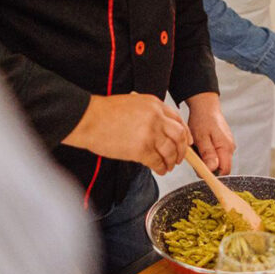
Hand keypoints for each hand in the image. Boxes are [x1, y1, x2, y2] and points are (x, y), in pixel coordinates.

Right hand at [63, 92, 190, 175]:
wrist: (88, 119)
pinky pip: (158, 162)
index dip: (184, 133)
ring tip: (168, 166)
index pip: (178, 120)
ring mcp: (150, 134)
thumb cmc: (103, 112)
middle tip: (179, 158)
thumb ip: (148, 114)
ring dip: (171, 161)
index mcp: (154, 104)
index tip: (186, 142)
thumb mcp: (132, 103)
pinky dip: (161, 168)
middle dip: (181, 150)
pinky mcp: (141, 149)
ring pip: (171, 151)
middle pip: (179, 136)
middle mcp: (156, 118)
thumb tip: (158, 130)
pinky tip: (159, 170)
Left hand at [184, 92, 234, 174]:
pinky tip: (201, 146)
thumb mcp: (201, 137)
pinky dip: (207, 154)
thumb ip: (208, 154)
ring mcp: (228, 146)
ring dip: (207, 160)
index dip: (212, 174)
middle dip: (208, 167)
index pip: (224, 171)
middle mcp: (230, 148)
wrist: (206, 107)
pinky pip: (217, 156)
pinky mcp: (224, 145)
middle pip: (221, 168)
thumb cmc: (202, 120)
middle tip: (196, 155)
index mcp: (226, 147)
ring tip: (198, 148)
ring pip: (218, 162)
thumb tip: (212, 169)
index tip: (200, 169)